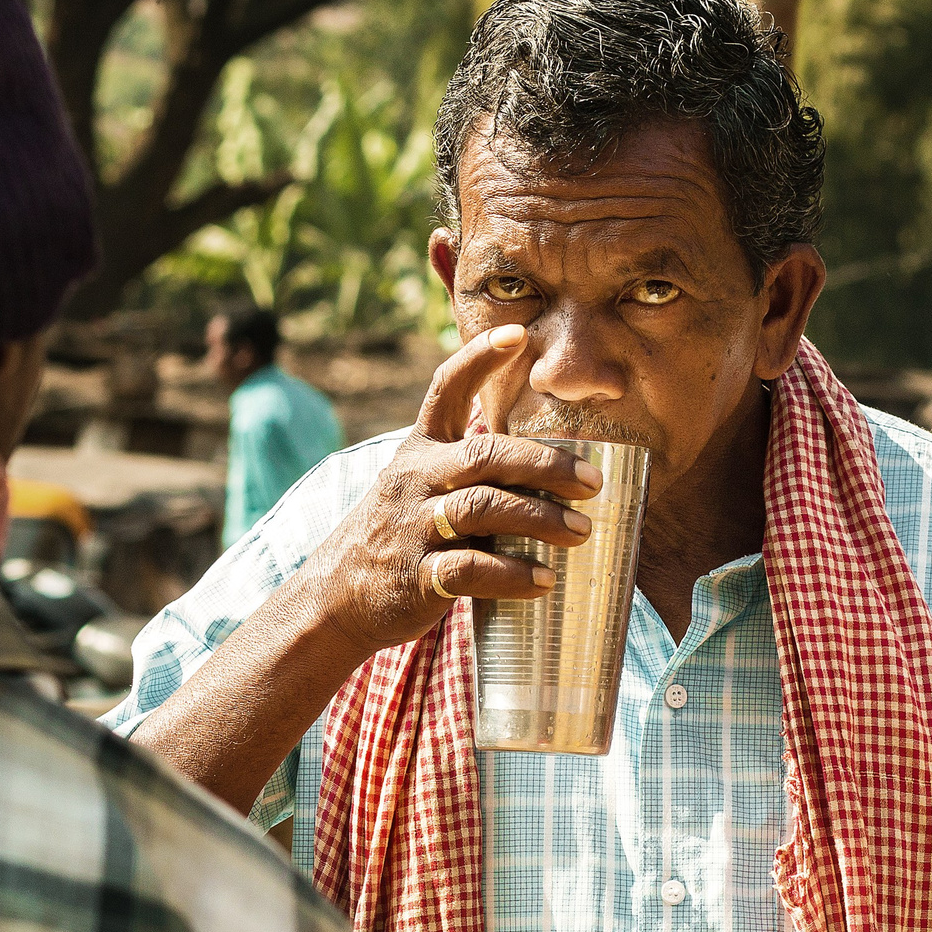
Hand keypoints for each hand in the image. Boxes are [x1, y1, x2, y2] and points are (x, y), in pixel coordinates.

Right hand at [300, 323, 603, 657]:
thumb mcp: (423, 485)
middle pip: (485, 455)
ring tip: (581, 530)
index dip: (479, 359)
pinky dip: (512, 574)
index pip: (446, 390)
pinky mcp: (415, 576)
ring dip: (539, 518)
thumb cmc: (402, 535)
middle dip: (544, 464)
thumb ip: (474, 470)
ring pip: (482, 508)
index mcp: (422, 449)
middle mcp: (416, 479)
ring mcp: (413, 526)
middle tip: (592, 481)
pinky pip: (469, 569)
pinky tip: (545, 579)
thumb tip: (559, 466)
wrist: (339, 597)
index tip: (518, 334)